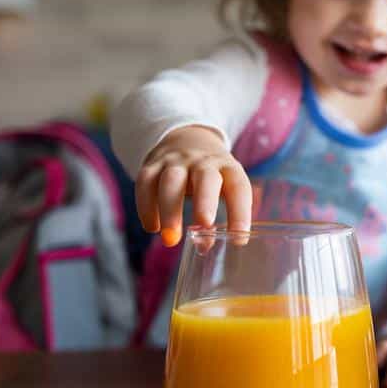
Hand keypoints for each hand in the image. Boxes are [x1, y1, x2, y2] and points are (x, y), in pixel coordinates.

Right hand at [135, 126, 251, 245]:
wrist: (188, 140)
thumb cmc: (211, 177)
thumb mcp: (222, 190)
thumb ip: (216, 219)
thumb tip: (203, 247)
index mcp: (228, 168)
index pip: (239, 188)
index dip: (241, 212)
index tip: (239, 238)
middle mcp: (203, 162)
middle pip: (205, 178)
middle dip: (204, 202)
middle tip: (203, 225)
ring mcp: (176, 161)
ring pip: (171, 180)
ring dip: (170, 210)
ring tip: (170, 239)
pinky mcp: (153, 164)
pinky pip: (146, 183)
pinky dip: (146, 207)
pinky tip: (152, 227)